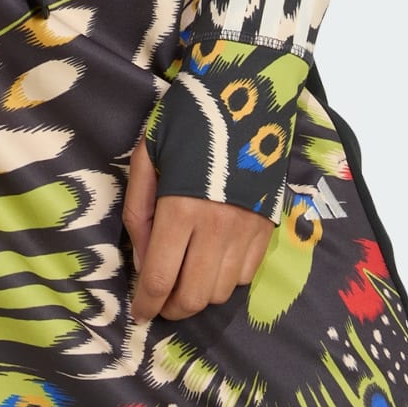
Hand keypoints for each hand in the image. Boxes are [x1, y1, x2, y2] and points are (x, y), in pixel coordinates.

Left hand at [122, 131, 272, 322]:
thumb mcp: (148, 156)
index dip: (147, 303)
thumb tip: (143, 261)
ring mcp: (247, 231)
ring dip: (199, 294)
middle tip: (159, 299)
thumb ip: (139, 210)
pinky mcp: (267, 228)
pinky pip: (246, 277)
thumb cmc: (187, 120)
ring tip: (185, 277)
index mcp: (182, 208)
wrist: (246, 94)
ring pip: (221, 293)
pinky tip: (213, 261)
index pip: (161, 278)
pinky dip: (226, 280)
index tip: (139, 312)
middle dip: (171, 308)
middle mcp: (218, 228)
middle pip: (193, 297)